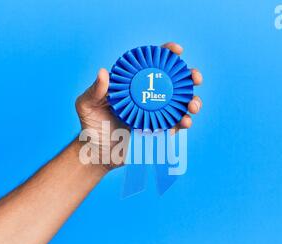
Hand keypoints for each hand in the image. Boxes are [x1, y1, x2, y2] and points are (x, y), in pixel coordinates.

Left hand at [75, 42, 203, 168]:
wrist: (97, 154)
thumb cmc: (90, 126)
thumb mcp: (86, 106)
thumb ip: (94, 91)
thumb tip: (103, 72)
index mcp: (132, 84)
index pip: (151, 63)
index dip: (167, 54)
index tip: (178, 51)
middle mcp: (146, 96)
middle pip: (173, 82)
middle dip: (189, 77)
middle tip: (195, 79)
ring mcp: (154, 114)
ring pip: (180, 104)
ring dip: (192, 102)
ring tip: (192, 107)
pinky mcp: (158, 131)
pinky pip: (175, 125)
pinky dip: (181, 124)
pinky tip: (180, 125)